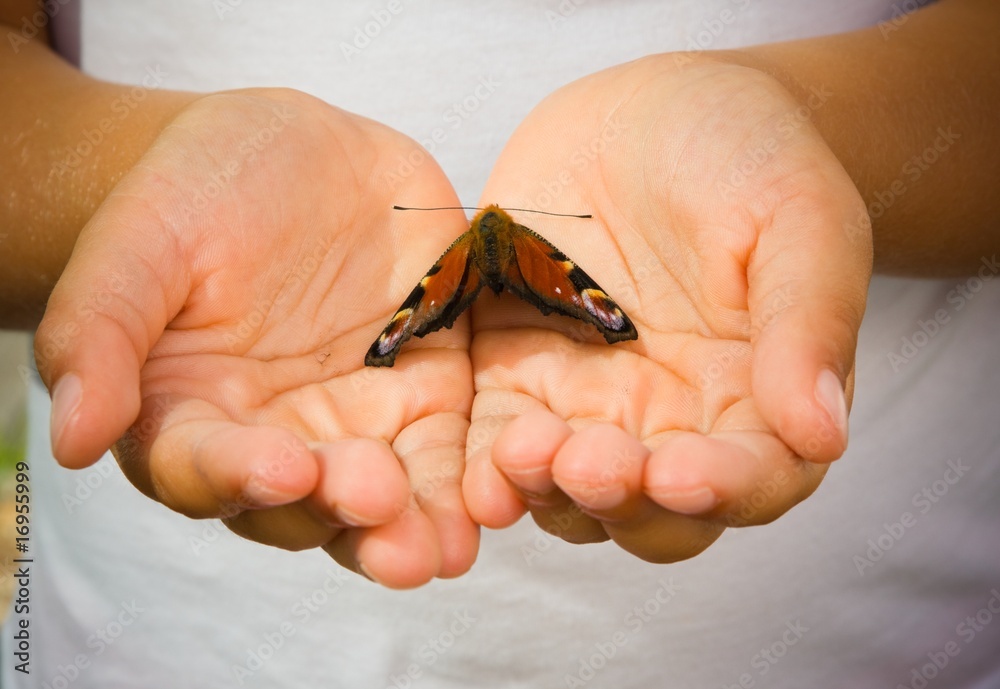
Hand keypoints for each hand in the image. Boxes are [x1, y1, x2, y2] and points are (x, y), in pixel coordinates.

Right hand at [34, 88, 477, 586]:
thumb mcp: (142, 239)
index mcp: (195, 418)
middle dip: (347, 517)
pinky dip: (475, 473)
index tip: (284, 466)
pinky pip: (455, 444)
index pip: (209, 468)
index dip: (241, 476)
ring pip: (390, 494)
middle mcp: (279, 439)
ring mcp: (360, 421)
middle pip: (310, 504)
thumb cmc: (197, 192)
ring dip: (418, 523)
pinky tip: (498, 494)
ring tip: (444, 546)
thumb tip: (71, 436)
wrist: (290, 154)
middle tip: (380, 513)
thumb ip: (102, 329)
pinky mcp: (429, 391)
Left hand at [463, 55, 871, 561]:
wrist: (654, 114)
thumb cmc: (747, 160)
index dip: (720, 491)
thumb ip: (808, 323)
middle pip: (650, 511)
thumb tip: (821, 436)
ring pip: (567, 491)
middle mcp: (671, 422)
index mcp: (757, 401)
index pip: (751, 479)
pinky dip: (483, 465)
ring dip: (544, 490)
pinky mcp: (517, 376)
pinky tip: (472, 471)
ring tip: (522, 454)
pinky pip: (494, 438)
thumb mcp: (799, 219)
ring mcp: (588, 405)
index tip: (681, 475)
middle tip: (589, 466)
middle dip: (619, 503)